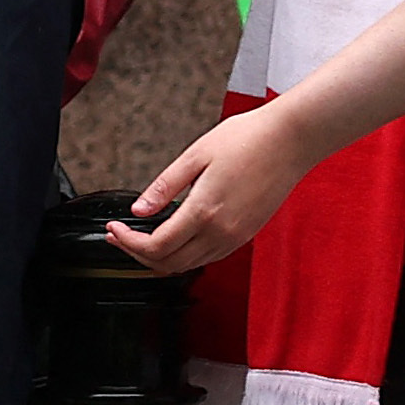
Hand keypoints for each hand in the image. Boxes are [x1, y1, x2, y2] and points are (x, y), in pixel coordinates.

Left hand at [102, 104, 320, 274]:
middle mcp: (222, 232)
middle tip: (119, 237)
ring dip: (160, 258)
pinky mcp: (245, 235)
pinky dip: (184, 255)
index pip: (156, 246)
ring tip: (139, 237)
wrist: (291, 140)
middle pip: (169, 263)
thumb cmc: (248, 139)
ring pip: (188, 265)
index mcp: (205, 211)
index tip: (114, 230)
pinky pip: (207, 257)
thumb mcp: (195, 156)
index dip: (128, 243)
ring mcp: (236, 238)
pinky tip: (172, 237)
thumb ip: (164, 187)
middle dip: (137, 255)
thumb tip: (138, 210)